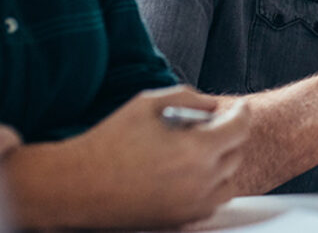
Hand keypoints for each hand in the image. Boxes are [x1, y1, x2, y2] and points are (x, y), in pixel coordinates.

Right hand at [2, 86, 250, 228]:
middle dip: (227, 136)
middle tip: (208, 126)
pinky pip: (211, 201)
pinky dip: (208, 186)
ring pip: (228, 181)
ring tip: (197, 151)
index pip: (239, 128)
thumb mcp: (148, 103)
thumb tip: (213, 106)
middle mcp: (202, 181)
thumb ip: (188, 97)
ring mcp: (193, 205)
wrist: (76, 185)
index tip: (239, 108)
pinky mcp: (181, 220)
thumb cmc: (109, 140)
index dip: (241, 113)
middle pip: (236, 153)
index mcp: (197, 149)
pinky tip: (186, 173)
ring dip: (221, 163)